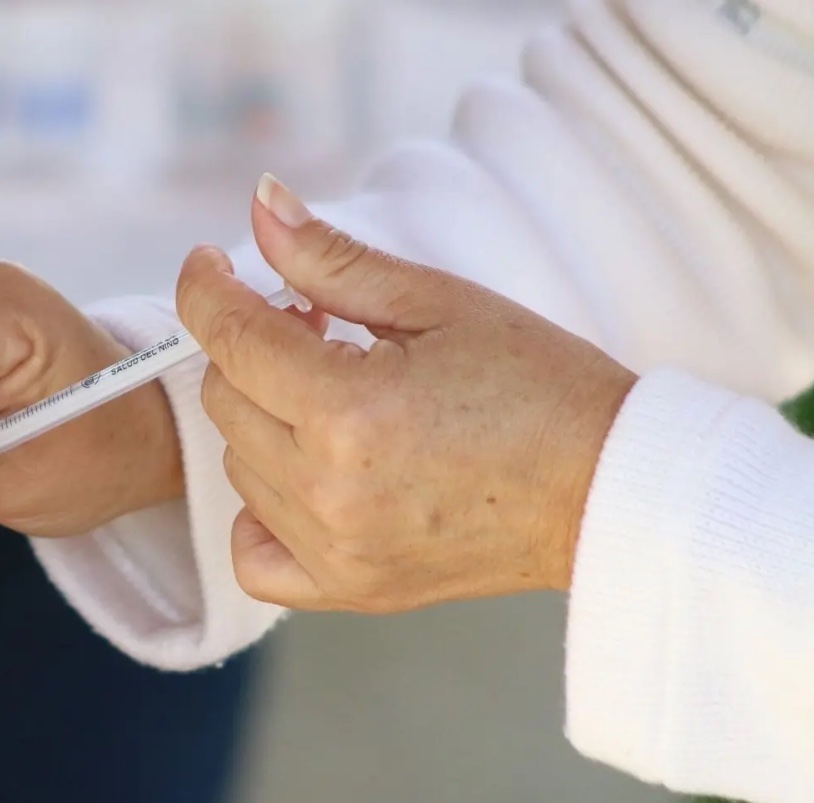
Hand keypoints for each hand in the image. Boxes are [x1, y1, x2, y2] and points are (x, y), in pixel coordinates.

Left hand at [175, 176, 638, 613]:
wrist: (607, 487)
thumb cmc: (539, 387)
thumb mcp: (438, 302)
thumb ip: (332, 258)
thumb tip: (262, 202)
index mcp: (348, 409)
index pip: (229, 337)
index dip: (206, 288)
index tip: (211, 264)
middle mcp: (328, 489)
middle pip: (226, 401)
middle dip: (253, 350)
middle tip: (314, 325)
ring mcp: (336, 549)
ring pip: (238, 466)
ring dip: (265, 419)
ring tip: (336, 393)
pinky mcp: (351, 588)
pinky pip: (255, 557)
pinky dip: (262, 514)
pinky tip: (305, 475)